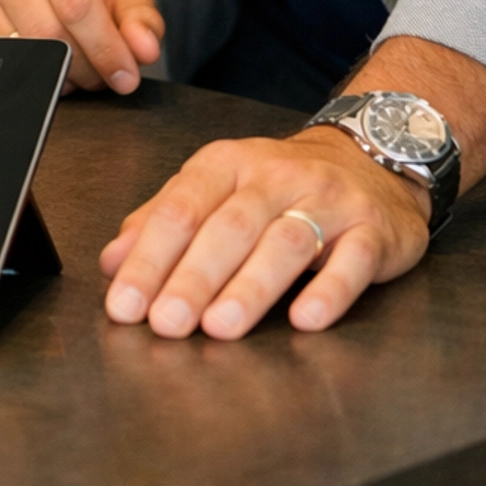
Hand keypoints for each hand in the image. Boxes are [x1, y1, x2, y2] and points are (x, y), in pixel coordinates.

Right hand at [0, 0, 163, 92]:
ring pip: (22, 55)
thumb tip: (143, 49)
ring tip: (73, 67)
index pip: (78, 5)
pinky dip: (27, 78)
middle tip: (100, 74)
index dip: (107, 49)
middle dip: (85, 67)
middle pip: (50, 36)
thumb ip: (141, 20)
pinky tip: (41, 66)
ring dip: (59, 77)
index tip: (126, 76)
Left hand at [100, 126, 431, 339]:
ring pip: (287, 242)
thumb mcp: (216, 190)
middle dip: (193, 277)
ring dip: (251, 286)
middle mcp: (275, 177)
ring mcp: (327, 200)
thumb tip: (112, 262)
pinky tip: (305, 318)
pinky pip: (353, 260)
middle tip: (166, 323)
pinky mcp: (373, 230)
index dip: (149, 258)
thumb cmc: (279, 186)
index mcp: (226, 165)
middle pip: (229, 226)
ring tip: (220, 327)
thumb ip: (163, 221)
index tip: (125, 304)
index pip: (180, 209)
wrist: (369, 159)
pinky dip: (329, 290)